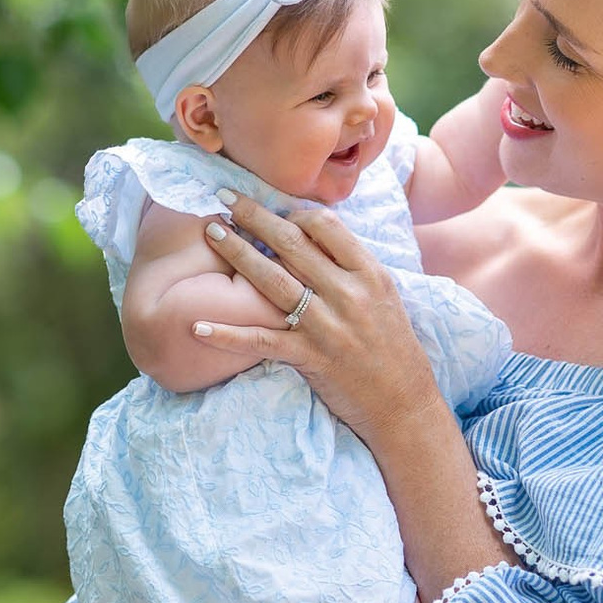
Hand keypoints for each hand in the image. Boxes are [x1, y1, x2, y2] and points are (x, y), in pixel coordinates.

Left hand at [189, 193, 445, 448]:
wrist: (404, 404)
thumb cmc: (392, 348)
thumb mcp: (384, 296)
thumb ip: (352, 267)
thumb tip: (316, 234)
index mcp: (369, 273)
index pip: (326, 225)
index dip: (293, 212)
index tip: (271, 209)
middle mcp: (349, 293)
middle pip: (292, 244)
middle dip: (254, 217)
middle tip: (224, 198)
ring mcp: (328, 326)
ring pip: (273, 280)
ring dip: (237, 253)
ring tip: (211, 232)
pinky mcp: (311, 358)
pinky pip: (261, 340)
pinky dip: (227, 334)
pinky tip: (197, 325)